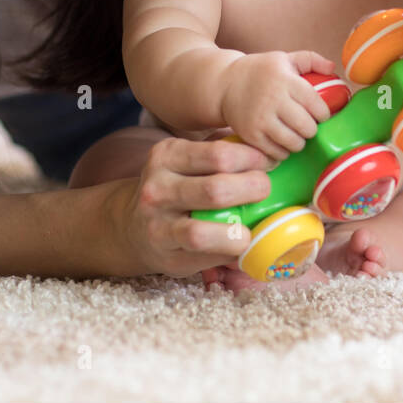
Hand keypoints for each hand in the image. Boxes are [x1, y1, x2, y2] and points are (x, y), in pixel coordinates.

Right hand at [112, 137, 271, 276]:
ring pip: (201, 231)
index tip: (267, 163)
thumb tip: (269, 147)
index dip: (252, 158)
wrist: (134, 226)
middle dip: (251, 190)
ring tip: (250, 227)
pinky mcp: (165, 253)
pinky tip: (239, 244)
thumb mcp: (189, 160)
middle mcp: (157, 187)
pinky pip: (203, 255)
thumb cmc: (178, 187)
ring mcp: (157, 222)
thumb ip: (221, 150)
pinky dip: (227, 252)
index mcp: (168, 155)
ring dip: (238, 231)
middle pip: (216, 189)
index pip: (219, 153)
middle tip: (265, 189)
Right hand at [218, 50, 334, 161]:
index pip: (317, 105)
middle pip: (307, 127)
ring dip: (299, 142)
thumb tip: (333, 68)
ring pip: (294, 143)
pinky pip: (277, 153)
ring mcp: (261, 119)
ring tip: (296, 135)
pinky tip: (282, 142)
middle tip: (306, 125)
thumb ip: (310, 59)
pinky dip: (284, 151)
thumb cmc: (260, 71)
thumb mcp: (284, 58)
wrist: (225, 84)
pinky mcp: (251, 135)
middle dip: (311, 129)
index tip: (319, 114)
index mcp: (285, 80)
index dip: (323, 113)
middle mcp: (273, 99)